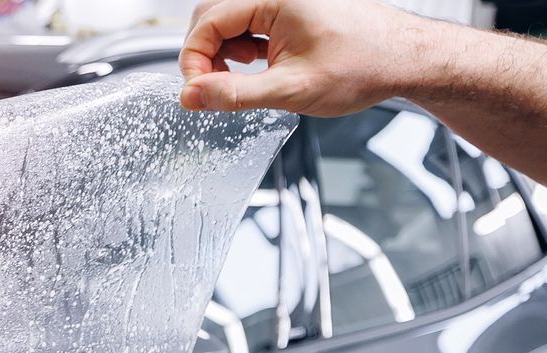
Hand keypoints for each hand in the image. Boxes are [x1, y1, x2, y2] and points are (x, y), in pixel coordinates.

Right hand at [178, 0, 442, 115]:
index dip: (193, 60)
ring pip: (230, 18)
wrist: (406, 59)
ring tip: (241, 77)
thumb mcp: (291, 89)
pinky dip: (243, 45)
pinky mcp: (293, 7)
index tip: (196, 92)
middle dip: (204, 53)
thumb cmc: (365, 66)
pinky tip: (257, 66)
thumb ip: (234, 94)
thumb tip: (192, 97)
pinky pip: (250, 20)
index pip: (208, 21)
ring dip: (223, 50)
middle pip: (213, 14)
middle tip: (210, 88)